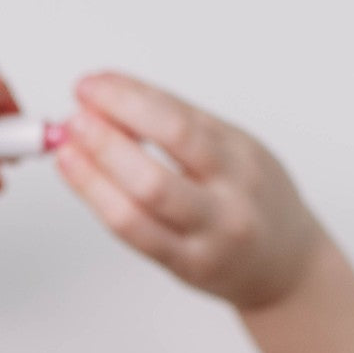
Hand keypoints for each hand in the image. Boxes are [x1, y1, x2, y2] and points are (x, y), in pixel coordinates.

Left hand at [56, 73, 324, 309]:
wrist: (286, 267)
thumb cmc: (255, 202)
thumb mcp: (236, 152)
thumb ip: (182, 128)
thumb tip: (114, 100)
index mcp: (240, 158)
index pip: (178, 122)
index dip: (128, 99)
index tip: (92, 85)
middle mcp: (228, 198)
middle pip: (162, 162)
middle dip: (109, 134)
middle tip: (76, 114)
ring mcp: (207, 236)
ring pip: (142, 203)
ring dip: (95, 170)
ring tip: (67, 145)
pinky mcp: (185, 266)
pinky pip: (134, 233)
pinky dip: (99, 200)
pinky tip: (78, 176)